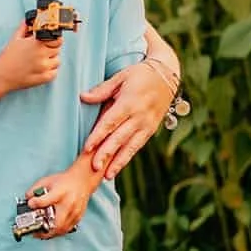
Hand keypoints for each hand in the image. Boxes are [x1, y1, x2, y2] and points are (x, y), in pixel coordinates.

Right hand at [0, 21, 61, 94]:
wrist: (1, 75)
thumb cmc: (7, 57)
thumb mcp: (15, 39)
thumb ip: (24, 28)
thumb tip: (28, 21)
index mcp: (37, 43)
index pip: (57, 39)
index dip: (54, 39)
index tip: (51, 41)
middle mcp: (42, 54)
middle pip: (57, 49)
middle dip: (51, 49)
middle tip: (42, 51)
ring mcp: (44, 67)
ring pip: (57, 61)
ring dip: (51, 60)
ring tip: (40, 60)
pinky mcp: (44, 78)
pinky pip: (54, 73)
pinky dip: (50, 71)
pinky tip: (41, 69)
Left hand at [26, 169, 90, 237]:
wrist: (82, 181)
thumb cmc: (65, 181)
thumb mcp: (47, 180)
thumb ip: (35, 189)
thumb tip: (27, 200)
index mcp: (60, 193)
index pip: (46, 200)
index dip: (35, 204)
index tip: (30, 205)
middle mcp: (68, 204)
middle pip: (57, 223)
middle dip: (44, 231)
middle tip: (35, 232)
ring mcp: (75, 212)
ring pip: (62, 230)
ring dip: (50, 234)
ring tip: (41, 234)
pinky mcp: (78, 217)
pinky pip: (67, 230)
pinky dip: (58, 232)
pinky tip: (51, 230)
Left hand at [80, 61, 173, 178]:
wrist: (167, 75)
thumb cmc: (140, 75)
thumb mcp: (121, 77)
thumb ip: (102, 90)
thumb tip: (83, 97)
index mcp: (129, 103)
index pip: (110, 122)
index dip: (98, 136)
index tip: (87, 148)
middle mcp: (139, 117)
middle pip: (119, 138)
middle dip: (106, 154)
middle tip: (94, 167)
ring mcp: (146, 125)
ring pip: (130, 146)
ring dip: (118, 162)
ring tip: (107, 176)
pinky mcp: (151, 130)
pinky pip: (137, 146)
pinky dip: (127, 157)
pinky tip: (118, 167)